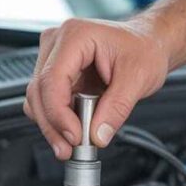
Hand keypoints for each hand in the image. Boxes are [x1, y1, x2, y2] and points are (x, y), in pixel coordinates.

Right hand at [24, 17, 171, 159]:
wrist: (148, 44)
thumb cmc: (143, 49)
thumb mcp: (138, 78)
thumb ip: (116, 108)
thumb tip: (97, 136)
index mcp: (75, 36)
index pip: (51, 80)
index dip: (58, 114)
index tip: (74, 137)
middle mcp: (58, 43)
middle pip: (38, 91)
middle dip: (52, 126)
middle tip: (69, 149)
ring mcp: (54, 58)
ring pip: (37, 99)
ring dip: (52, 126)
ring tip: (72, 146)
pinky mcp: (58, 74)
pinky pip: (47, 101)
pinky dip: (57, 121)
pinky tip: (72, 133)